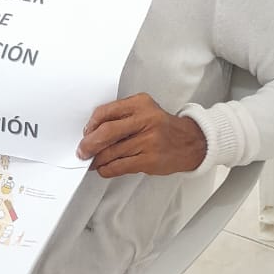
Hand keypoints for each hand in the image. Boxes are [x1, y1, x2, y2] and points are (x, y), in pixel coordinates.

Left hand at [77, 93, 206, 176]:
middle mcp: (145, 120)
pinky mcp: (150, 159)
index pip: (105, 112)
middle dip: (89, 144)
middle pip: (106, 132)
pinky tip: (105, 169)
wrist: (191, 143)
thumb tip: (92, 133)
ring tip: (93, 162)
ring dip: (97, 160)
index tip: (86, 134)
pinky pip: (120, 166)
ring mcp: (149, 141)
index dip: (91, 125)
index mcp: (140, 103)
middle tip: (82, 151)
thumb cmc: (162, 127)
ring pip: (111, 152)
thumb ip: (121, 116)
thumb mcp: (145, 111)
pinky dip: (107, 169)